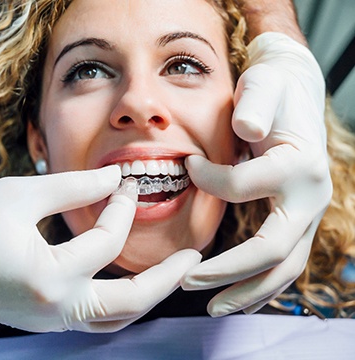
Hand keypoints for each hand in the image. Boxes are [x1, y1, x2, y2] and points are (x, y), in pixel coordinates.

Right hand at [0, 166, 200, 340]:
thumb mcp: (19, 195)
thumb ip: (72, 187)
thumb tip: (113, 177)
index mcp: (51, 276)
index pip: (106, 240)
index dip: (120, 205)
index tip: (125, 180)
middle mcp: (57, 309)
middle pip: (131, 303)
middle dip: (167, 279)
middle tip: (194, 257)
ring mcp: (50, 321)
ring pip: (115, 319)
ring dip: (147, 295)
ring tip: (170, 273)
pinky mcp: (43, 321)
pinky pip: (94, 318)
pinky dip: (118, 300)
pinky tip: (126, 277)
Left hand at [181, 32, 331, 315]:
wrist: (295, 93)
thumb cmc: (272, 90)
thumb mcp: (264, 85)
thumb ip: (256, 105)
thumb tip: (247, 130)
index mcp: (299, 165)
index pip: (244, 187)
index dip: (209, 181)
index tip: (186, 167)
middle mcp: (311, 197)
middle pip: (273, 250)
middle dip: (227, 272)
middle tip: (186, 281)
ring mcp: (307, 214)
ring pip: (283, 268)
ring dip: (246, 292)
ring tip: (212, 308)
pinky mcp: (296, 222)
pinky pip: (282, 263)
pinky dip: (258, 284)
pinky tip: (233, 295)